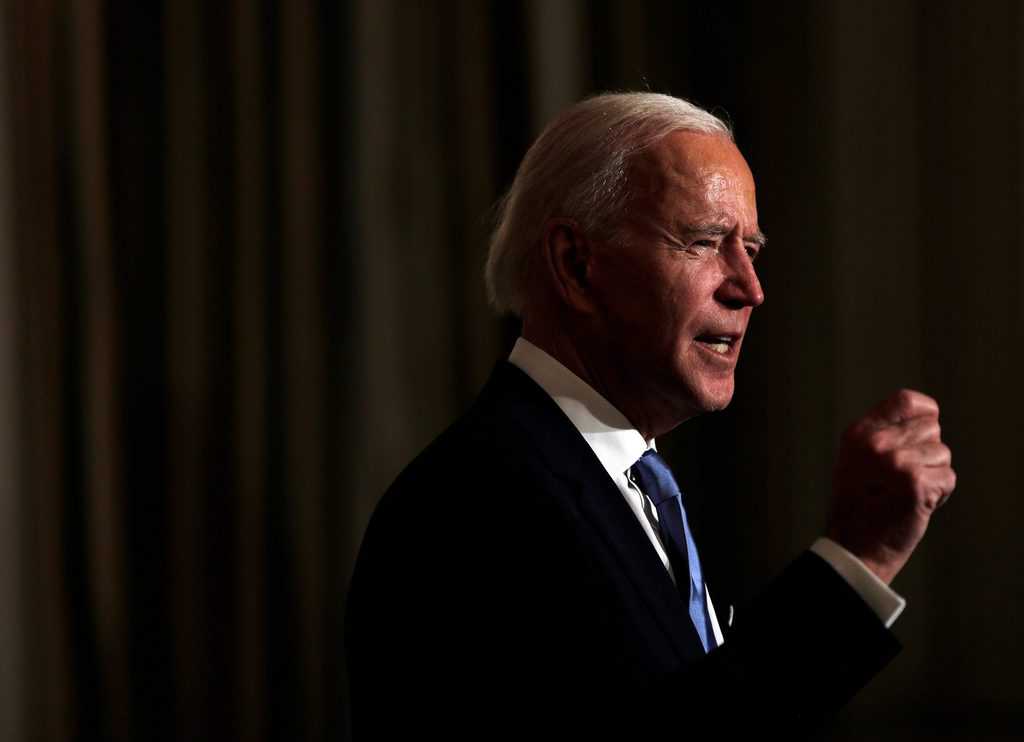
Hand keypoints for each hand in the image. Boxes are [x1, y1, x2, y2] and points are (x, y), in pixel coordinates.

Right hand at [827, 389, 955, 583]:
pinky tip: (917, 504)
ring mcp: (895, 463)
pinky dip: (940, 495)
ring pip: (943, 453)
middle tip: (902, 477)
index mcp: (859, 433)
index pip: (906, 400)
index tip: (921, 434)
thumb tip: (925, 417)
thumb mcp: (856, 458)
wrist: (854, 547)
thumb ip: (882, 433)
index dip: (925, 413)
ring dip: (933, 474)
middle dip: (927, 451)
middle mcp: (876, 443)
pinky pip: (949, 478)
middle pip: (932, 428)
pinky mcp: (915, 484)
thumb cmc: (858, 506)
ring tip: (906, 492)